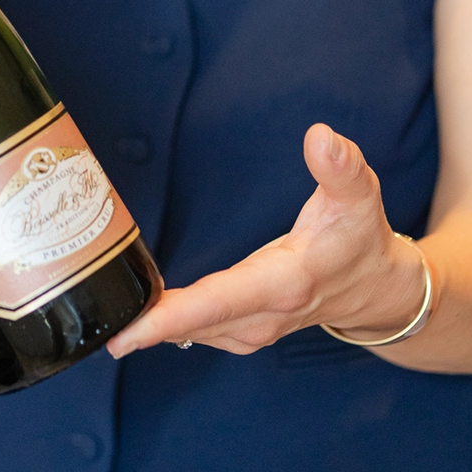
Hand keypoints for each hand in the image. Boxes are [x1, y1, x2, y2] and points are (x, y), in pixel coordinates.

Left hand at [107, 125, 426, 357]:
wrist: (379, 290)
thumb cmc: (362, 240)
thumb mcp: (359, 197)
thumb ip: (340, 167)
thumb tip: (321, 137)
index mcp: (284, 284)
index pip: (217, 304)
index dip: (169, 320)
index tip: (126, 334)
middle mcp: (262, 316)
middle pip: (191, 323)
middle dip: (142, 325)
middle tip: (92, 324)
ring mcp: (252, 331)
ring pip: (190, 330)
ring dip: (150, 324)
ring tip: (105, 311)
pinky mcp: (243, 331)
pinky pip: (196, 330)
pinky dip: (167, 323)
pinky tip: (142, 311)